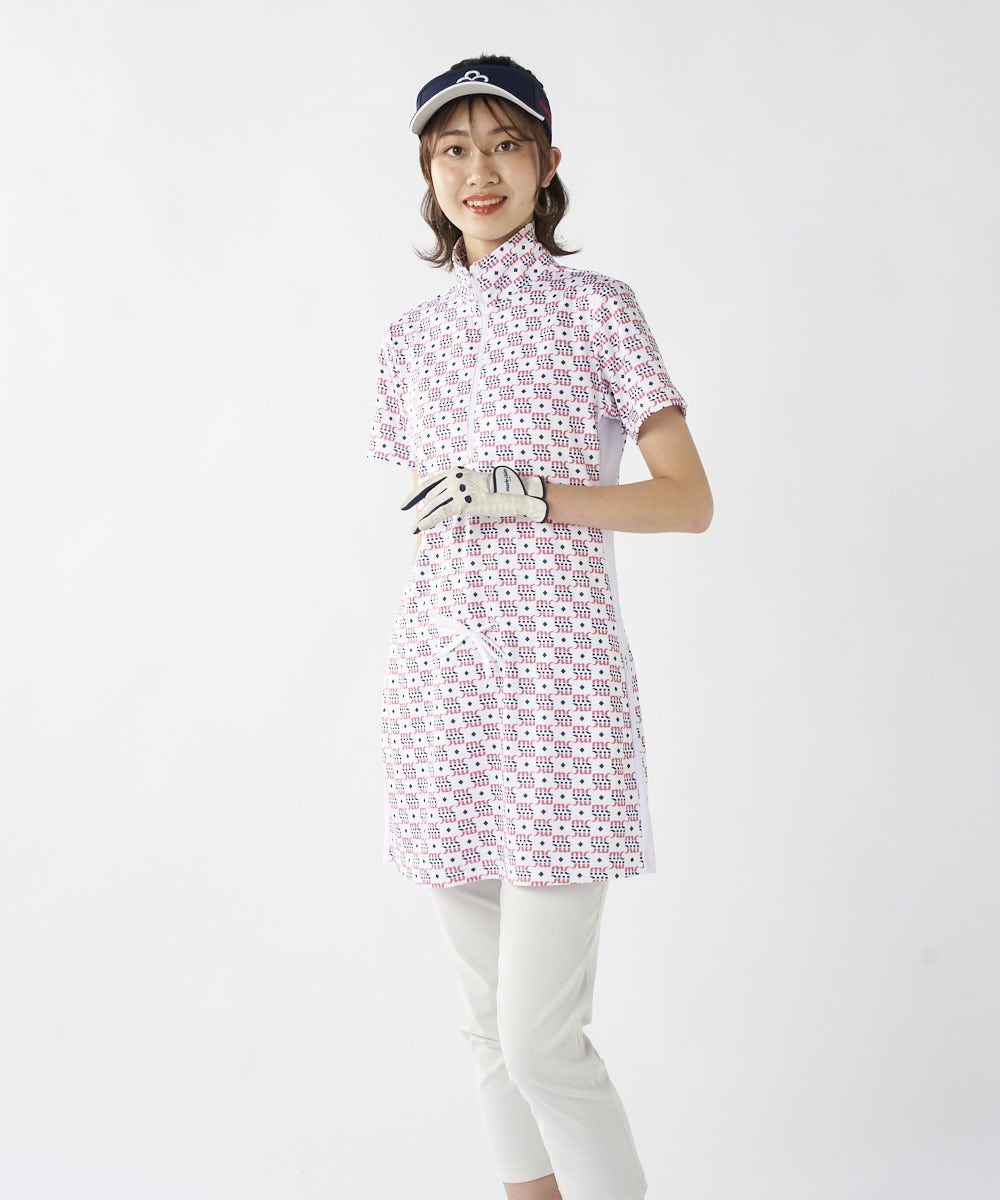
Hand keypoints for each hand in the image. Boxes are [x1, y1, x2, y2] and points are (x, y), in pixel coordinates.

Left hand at [401, 465, 548, 533]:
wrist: (511, 493)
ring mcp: (457, 488)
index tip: (405, 505)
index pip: (428, 484)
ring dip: (422, 518)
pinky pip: (440, 512)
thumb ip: (455, 490)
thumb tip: (438, 502)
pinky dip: (428, 520)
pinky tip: (421, 527)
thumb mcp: (470, 486)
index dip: (414, 496)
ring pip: (433, 506)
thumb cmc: (493, 492)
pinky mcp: (462, 501)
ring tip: (415, 529)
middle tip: (414, 524)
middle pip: (430, 497)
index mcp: (454, 472)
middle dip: (421, 512)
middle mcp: (453, 477)